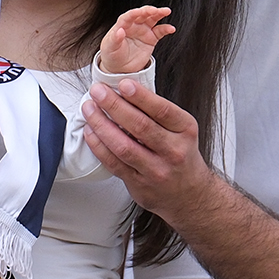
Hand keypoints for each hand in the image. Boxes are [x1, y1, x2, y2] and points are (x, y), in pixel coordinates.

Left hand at [81, 78, 213, 225]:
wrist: (188, 193)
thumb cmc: (181, 156)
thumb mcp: (181, 130)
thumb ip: (158, 113)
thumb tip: (125, 90)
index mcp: (185, 131)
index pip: (163, 110)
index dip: (141, 97)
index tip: (123, 84)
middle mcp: (173, 151)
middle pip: (140, 126)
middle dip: (115, 106)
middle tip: (98, 91)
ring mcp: (156, 170)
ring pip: (124, 146)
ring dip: (102, 125)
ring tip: (89, 109)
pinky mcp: (139, 184)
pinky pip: (114, 164)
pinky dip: (99, 146)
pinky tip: (91, 132)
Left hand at [99, 6, 173, 73]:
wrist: (120, 67)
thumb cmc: (112, 55)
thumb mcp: (110, 48)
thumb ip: (115, 39)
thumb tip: (119, 31)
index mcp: (122, 25)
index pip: (129, 16)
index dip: (134, 13)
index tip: (139, 11)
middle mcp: (134, 25)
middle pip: (142, 14)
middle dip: (149, 10)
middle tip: (156, 10)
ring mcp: (143, 31)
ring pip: (152, 19)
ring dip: (159, 14)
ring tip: (167, 11)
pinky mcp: (151, 39)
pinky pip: (159, 31)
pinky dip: (166, 29)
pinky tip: (171, 28)